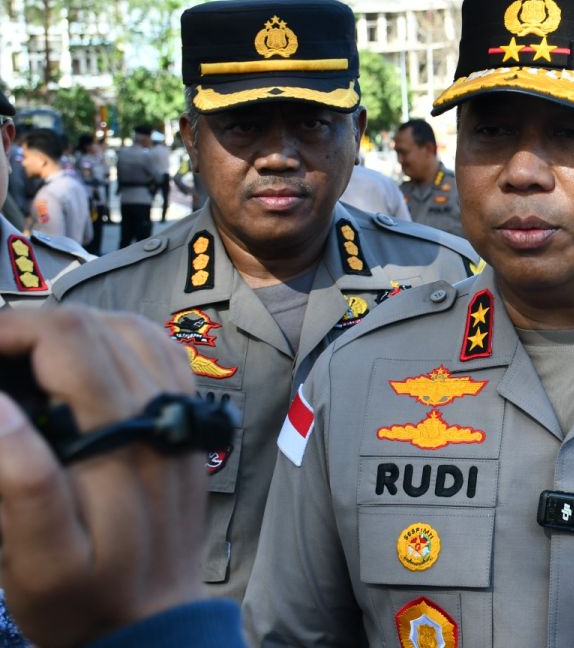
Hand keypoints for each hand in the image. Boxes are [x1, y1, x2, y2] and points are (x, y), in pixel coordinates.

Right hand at [0, 307, 202, 647]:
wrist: (157, 623)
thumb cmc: (87, 598)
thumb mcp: (38, 559)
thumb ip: (20, 481)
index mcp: (120, 440)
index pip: (68, 340)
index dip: (11, 328)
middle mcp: (160, 416)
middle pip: (98, 326)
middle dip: (32, 325)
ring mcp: (179, 415)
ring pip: (132, 329)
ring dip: (74, 329)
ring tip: (24, 354)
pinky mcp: (186, 423)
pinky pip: (160, 353)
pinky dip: (117, 339)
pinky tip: (83, 359)